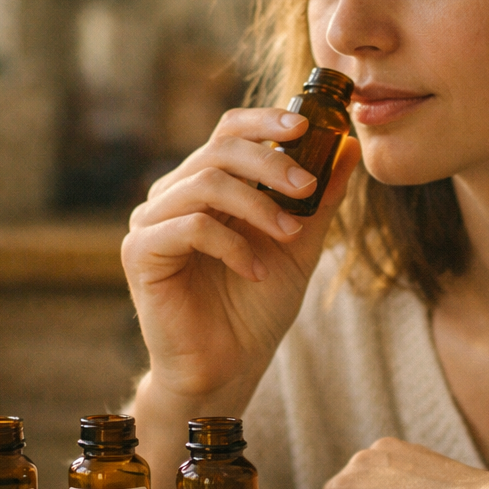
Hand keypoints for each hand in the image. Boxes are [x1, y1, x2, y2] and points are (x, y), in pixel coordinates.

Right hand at [122, 107, 360, 407]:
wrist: (227, 369)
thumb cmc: (255, 309)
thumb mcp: (299, 246)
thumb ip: (320, 199)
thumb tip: (348, 146)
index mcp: (205, 185)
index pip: (228, 131)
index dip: (265, 120)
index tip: (308, 125)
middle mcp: (173, 195)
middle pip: (219, 148)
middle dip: (271, 162)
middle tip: (308, 187)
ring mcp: (151, 222)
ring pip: (206, 183)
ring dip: (258, 205)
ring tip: (291, 234)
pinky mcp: (140, 253)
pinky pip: (190, 227)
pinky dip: (232, 244)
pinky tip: (255, 271)